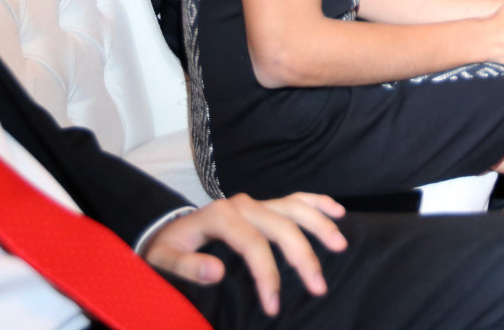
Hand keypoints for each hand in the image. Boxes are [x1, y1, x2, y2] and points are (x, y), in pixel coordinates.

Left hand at [140, 192, 346, 316]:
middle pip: (281, 226)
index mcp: (220, 216)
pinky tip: (338, 211)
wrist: (167, 232)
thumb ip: (186, 266)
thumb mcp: (163, 260)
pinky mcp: (264, 205)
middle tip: (319, 287)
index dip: (267, 274)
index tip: (273, 305)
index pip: (252, 244)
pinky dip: (318, 202)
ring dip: (320, 225)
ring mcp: (255, 203)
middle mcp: (242, 205)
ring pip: (294, 208)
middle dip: (302, 257)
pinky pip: (296, 198)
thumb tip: (216, 272)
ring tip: (340, 246)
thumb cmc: (167, 249)